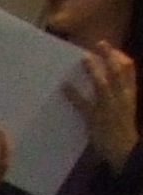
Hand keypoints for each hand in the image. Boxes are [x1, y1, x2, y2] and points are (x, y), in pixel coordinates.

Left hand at [68, 45, 139, 167]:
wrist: (125, 151)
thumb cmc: (123, 130)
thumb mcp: (126, 108)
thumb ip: (120, 94)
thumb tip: (109, 82)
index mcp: (130, 94)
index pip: (130, 70)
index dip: (121, 57)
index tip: (112, 49)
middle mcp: (122, 97)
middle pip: (118, 71)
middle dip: (110, 56)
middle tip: (99, 44)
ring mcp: (109, 108)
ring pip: (103, 84)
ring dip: (93, 70)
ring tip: (83, 59)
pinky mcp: (96, 119)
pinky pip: (84, 105)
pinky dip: (73, 95)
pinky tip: (64, 87)